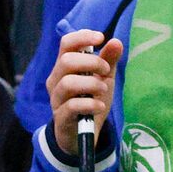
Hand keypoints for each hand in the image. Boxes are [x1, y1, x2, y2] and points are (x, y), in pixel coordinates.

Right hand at [49, 30, 122, 153]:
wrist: (83, 134)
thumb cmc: (91, 101)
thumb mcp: (104, 79)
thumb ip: (108, 61)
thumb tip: (116, 41)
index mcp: (65, 67)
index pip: (66, 44)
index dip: (82, 37)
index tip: (101, 37)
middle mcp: (56, 80)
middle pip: (66, 61)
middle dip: (91, 62)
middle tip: (105, 71)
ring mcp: (56, 99)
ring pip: (67, 83)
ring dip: (92, 84)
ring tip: (104, 89)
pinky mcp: (61, 117)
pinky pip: (72, 106)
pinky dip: (90, 104)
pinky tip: (100, 106)